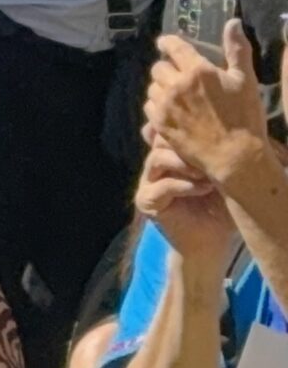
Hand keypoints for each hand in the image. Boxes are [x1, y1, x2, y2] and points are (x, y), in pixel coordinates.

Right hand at [136, 140, 237, 265]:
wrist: (211, 240)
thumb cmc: (222, 206)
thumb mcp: (221, 175)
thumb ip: (213, 153)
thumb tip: (221, 131)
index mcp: (170, 154)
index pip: (162, 128)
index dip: (177, 127)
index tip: (203, 132)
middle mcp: (155, 164)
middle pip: (159, 139)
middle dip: (184, 145)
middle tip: (210, 154)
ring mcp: (148, 182)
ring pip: (156, 159)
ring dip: (183, 164)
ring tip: (207, 175)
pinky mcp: (146, 201)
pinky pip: (161, 186)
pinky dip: (183, 186)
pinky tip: (202, 188)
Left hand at [145, 22, 272, 191]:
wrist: (235, 157)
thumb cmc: (245, 117)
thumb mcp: (246, 80)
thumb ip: (236, 50)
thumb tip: (232, 22)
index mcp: (197, 71)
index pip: (172, 46)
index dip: (167, 42)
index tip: (165, 43)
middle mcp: (176, 85)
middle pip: (158, 67)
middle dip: (167, 68)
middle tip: (178, 75)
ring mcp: (165, 105)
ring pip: (152, 87)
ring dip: (161, 87)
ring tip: (176, 94)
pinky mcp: (160, 123)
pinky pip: (149, 106)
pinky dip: (157, 105)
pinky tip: (171, 110)